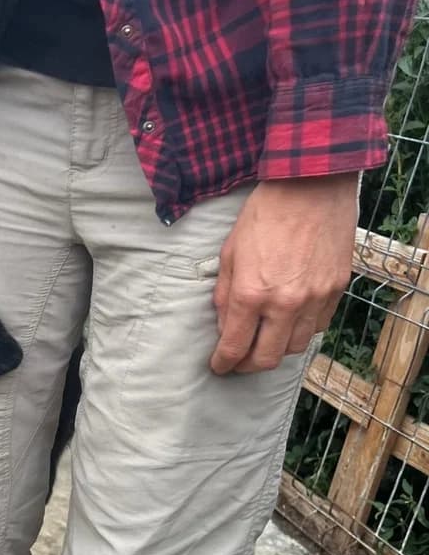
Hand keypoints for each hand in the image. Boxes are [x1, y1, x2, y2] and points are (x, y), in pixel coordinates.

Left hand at [210, 173, 357, 374]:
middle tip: (238, 362)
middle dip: (248, 366)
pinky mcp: (336, 289)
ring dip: (277, 350)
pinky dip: (301, 331)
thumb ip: (225, 295)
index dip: (223, 363)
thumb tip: (225, 326)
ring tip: (264, 343)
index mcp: (252, 294)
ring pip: (296, 347)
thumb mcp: (230, 254)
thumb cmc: (264, 216)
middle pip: (267, 358)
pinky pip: (318, 326)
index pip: (235, 347)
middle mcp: (285, 303)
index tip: (219, 367)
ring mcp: (315, 298)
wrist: (310, 187)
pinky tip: (289, 322)